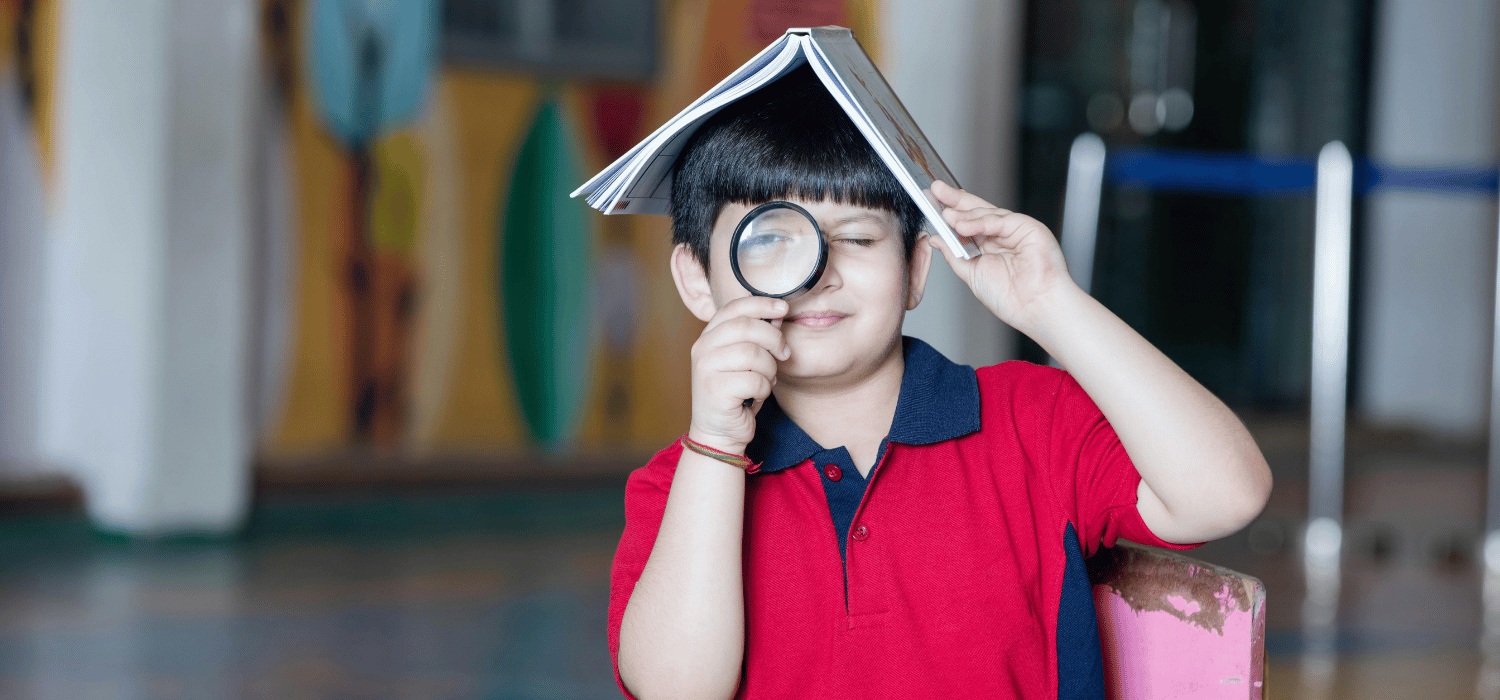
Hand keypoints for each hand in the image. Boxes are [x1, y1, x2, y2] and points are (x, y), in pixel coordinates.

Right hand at [687, 296, 790, 453]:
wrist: (719, 432)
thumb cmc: (736, 393)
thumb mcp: (746, 360)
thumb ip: (757, 337)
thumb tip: (778, 314)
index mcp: (708, 336)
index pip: (734, 308)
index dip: (761, 303)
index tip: (783, 307)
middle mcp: (702, 348)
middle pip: (747, 327)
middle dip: (774, 339)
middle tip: (784, 353)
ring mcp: (705, 368)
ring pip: (754, 354)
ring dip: (769, 369)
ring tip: (767, 379)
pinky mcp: (714, 390)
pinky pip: (754, 380)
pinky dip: (764, 389)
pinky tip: (757, 395)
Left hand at [928, 180, 1077, 333]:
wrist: (1035, 308)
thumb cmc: (1010, 298)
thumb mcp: (971, 273)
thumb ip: (954, 254)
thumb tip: (936, 239)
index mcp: (988, 245)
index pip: (966, 222)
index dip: (949, 211)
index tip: (930, 202)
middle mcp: (1001, 235)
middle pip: (975, 211)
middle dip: (954, 200)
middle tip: (934, 191)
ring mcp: (1015, 229)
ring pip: (985, 213)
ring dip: (963, 214)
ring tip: (946, 216)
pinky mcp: (1027, 227)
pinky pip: (999, 220)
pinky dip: (980, 222)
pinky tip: (963, 226)